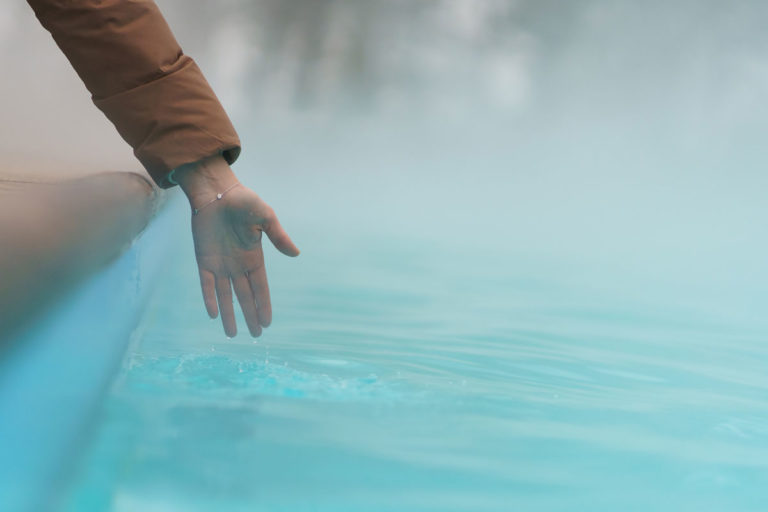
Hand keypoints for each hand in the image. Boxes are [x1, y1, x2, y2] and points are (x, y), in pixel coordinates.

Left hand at [175, 155, 298, 336]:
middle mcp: (237, 265)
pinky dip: (209, 298)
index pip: (260, 287)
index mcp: (254, 257)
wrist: (216, 191)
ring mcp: (220, 264)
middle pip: (245, 296)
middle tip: (255, 335)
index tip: (267, 323)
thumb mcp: (266, 217)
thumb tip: (295, 254)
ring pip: (225, 295)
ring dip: (228, 314)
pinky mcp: (203, 259)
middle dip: (250, 315)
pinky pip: (206, 284)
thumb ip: (278, 236)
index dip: (264, 305)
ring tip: (232, 334)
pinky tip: (212, 314)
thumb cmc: (243, 201)